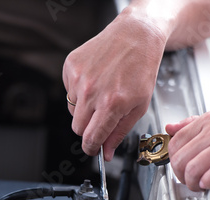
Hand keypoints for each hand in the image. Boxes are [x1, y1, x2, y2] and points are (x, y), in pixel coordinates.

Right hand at [63, 6, 166, 160]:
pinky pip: (68, 91)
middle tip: (102, 117)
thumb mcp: (138, 106)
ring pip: (72, 110)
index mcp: (112, 104)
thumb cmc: (141, 69)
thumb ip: (119, 132)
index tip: (93, 149)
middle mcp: (92, 91)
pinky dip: (79, 90)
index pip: (91, 138)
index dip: (91, 148)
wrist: (136, 36)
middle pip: (77, 127)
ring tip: (102, 91)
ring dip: (84, 107)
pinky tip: (95, 79)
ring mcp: (79, 78)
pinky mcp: (71, 66)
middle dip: (88, 128)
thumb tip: (106, 153)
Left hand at [165, 106, 209, 190]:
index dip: (173, 160)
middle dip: (180, 175)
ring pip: (193, 168)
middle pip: (180, 158)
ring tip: (200, 186)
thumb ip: (195, 122)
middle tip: (188, 181)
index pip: (176, 142)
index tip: (179, 168)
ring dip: (193, 183)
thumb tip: (172, 128)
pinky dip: (209, 182)